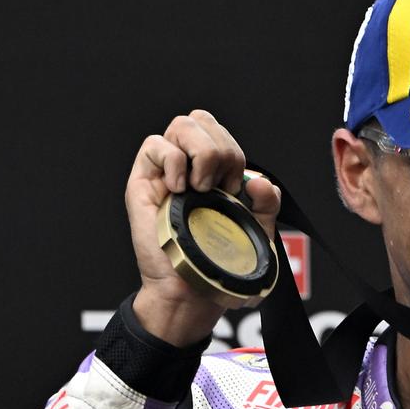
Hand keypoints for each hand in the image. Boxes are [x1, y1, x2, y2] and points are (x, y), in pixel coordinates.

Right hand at [125, 109, 281, 345]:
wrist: (193, 288)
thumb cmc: (220, 262)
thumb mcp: (256, 230)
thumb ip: (266, 202)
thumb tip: (259, 180)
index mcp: (211, 171)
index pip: (219, 131)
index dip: (232, 150)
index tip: (236, 188)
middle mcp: (188, 166)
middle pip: (201, 120)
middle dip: (221, 148)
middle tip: (221, 186)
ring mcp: (165, 172)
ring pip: (181, 125)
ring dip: (201, 152)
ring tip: (200, 188)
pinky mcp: (143, 182)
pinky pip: (154, 145)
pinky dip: (174, 162)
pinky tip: (180, 191)